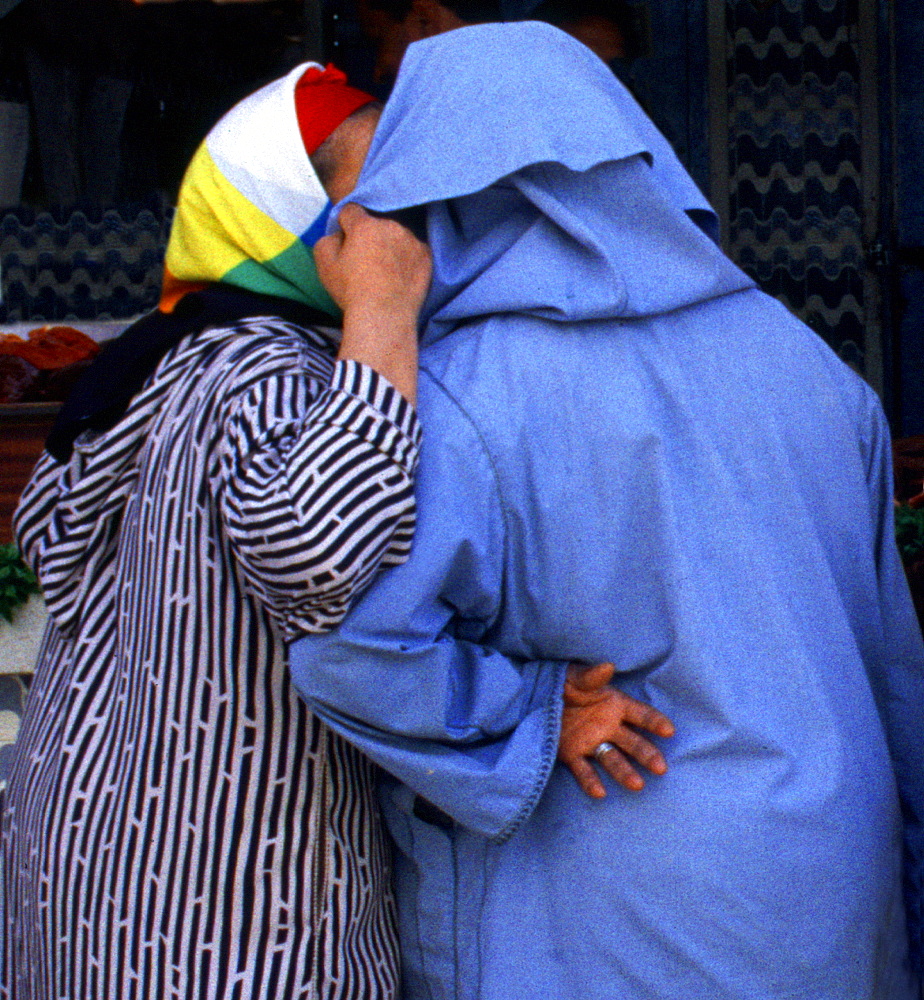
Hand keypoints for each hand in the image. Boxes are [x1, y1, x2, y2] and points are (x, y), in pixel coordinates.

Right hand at [315, 203, 431, 324]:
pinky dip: (407, 259)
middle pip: (376, 223)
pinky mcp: (426, 256)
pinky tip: (400, 277)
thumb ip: (328, 238)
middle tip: (366, 262)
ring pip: (396, 235)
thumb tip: (339, 232)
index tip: (347, 244)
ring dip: (390, 245)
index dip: (345, 226)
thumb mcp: (324, 264)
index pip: (351, 210)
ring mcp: (412, 240)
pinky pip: (413, 250)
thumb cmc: (351, 291)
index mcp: (364, 225)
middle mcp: (391, 226)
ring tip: (385, 272)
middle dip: (370, 235)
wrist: (384, 316)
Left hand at [558, 661, 673, 798]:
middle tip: (661, 768)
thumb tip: (607, 666)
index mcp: (613, 704)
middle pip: (632, 742)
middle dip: (647, 754)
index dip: (654, 721)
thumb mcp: (574, 676)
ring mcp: (591, 742)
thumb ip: (591, 676)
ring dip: (625, 772)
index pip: (640, 714)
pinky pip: (584, 770)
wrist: (534, 694)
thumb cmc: (561, 681)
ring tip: (637, 785)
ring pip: (612, 759)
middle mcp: (607, 726)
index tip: (669, 730)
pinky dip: (591, 782)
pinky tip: (600, 792)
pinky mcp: (572, 754)